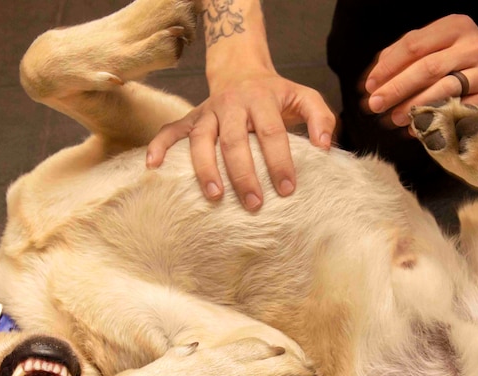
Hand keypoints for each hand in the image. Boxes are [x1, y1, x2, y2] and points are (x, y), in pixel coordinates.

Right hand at [146, 71, 335, 210]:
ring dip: (205, 168)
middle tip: (253, 204)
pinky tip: (152, 166)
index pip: (271, 133)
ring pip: (201, 140)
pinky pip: (170, 131)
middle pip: (235, 141)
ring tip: (214, 196)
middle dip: (244, 174)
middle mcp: (231, 105)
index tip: (287, 189)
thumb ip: (321, 118)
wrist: (241, 69)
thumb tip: (325, 146)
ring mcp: (208, 112)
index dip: (279, 161)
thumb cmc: (276, 93)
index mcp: (261, 99)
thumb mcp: (304, 96)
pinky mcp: (191, 118)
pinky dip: (159, 146)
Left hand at [364, 15, 477, 126]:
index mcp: (455, 27)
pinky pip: (456, 111)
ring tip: (394, 117)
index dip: (389, 67)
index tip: (370, 84)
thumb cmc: (460, 55)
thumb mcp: (437, 42)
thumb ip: (404, 53)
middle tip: (376, 104)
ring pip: (442, 90)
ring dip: (413, 106)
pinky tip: (416, 127)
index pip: (414, 45)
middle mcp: (472, 47)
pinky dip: (433, 120)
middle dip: (396, 88)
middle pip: (427, 68)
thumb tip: (372, 78)